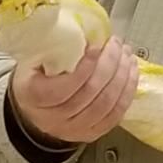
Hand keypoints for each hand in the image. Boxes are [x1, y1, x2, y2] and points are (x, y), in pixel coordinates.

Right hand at [9, 37, 138, 147]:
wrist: (31, 108)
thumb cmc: (33, 77)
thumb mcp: (32, 59)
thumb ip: (52, 48)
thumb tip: (85, 29)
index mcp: (34, 97)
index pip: (63, 88)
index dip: (86, 66)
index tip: (98, 45)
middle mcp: (52, 119)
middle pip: (89, 94)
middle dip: (109, 65)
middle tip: (116, 44)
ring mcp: (73, 130)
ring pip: (105, 105)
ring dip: (122, 76)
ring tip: (126, 55)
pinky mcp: (90, 134)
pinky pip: (115, 115)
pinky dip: (127, 92)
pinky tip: (131, 73)